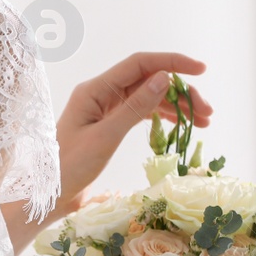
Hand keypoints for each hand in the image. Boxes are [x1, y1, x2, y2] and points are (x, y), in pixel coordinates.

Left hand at [52, 53, 213, 218]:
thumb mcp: (106, 137)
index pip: (139, 64)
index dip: (171, 63)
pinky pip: (140, 112)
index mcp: (95, 89)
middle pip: (148, 81)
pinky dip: (161, 117)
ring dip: (175, 106)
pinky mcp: (108, 124)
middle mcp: (101, 93)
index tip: (200, 70)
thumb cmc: (71, 166)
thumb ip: (135, 107)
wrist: (48, 192)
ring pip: (147, 97)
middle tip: (207, 112)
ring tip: (203, 122)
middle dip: (180, 91)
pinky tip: (180, 124)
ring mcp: (105, 108)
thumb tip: (164, 78)